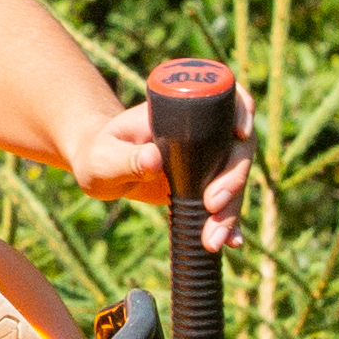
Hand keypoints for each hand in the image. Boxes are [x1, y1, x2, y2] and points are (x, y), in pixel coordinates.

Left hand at [71, 95, 247, 248]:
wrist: (100, 169)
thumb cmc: (98, 153)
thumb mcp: (103, 156)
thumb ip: (124, 157)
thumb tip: (153, 158)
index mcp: (180, 110)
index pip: (224, 97)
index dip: (241, 111)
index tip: (239, 134)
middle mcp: (202, 130)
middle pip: (237, 147)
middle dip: (233, 178)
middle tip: (212, 205)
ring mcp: (207, 158)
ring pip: (235, 179)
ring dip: (231, 210)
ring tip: (213, 240)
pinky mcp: (205, 184)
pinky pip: (227, 202)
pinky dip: (232, 222)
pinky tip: (232, 241)